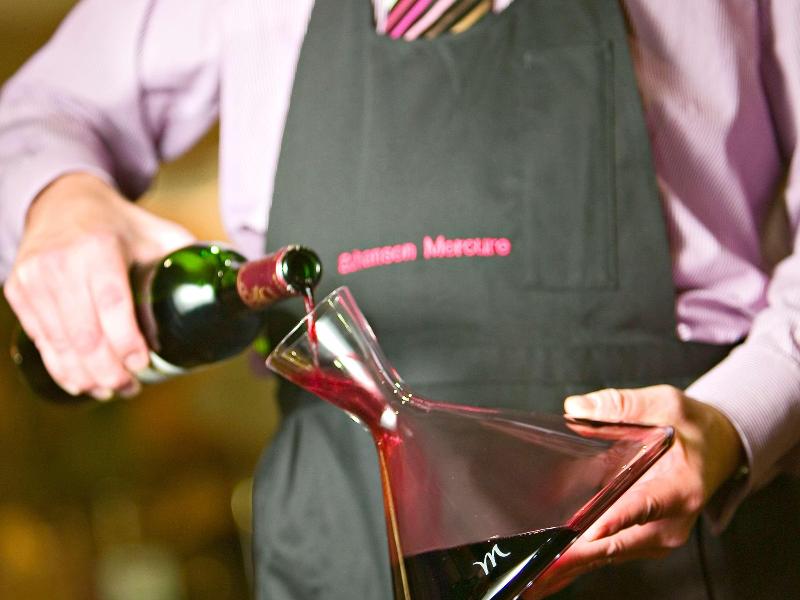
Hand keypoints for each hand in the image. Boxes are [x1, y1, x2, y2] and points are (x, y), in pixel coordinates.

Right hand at [3, 173, 193, 399]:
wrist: (60, 203)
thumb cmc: (119, 224)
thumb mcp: (157, 232)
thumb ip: (190, 257)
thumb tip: (234, 283)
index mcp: (99, 246)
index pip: (112, 302)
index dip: (126, 340)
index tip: (143, 364)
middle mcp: (60, 262)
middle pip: (85, 333)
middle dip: (110, 370)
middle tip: (132, 387)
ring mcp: (33, 279)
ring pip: (61, 343)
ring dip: (87, 376)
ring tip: (113, 390)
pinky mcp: (18, 292)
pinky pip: (41, 340)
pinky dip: (63, 368)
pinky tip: (83, 382)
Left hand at [524, 385, 743, 598]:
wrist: (717, 450)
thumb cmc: (692, 428)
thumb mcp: (666, 404)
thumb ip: (623, 406)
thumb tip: (577, 408)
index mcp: (682, 488)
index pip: (646, 506)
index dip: (619, 519)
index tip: (592, 529)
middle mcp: (672, 522)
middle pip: (621, 542)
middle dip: (582, 552)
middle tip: (545, 558)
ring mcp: (657, 536)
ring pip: (610, 554)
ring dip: (575, 560)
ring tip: (539, 571)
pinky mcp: (643, 540)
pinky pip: (607, 552)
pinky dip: (579, 557)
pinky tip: (550, 565)